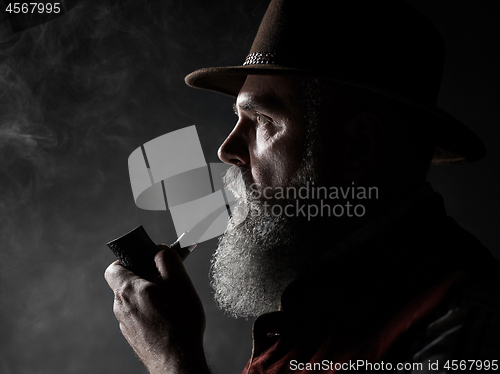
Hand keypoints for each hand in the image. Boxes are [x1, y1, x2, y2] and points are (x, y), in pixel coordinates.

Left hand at [105, 245, 209, 373]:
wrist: (177, 362)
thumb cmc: (180, 322)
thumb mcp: (178, 281)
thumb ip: (166, 258)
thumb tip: (159, 249)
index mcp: (127, 290)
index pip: (114, 267)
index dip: (130, 260)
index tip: (148, 261)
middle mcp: (121, 308)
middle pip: (127, 283)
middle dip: (146, 278)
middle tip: (168, 281)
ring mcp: (126, 325)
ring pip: (134, 301)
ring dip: (150, 296)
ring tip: (172, 302)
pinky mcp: (134, 338)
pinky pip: (140, 316)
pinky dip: (152, 313)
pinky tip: (170, 319)